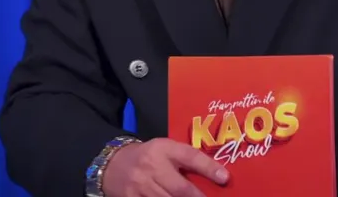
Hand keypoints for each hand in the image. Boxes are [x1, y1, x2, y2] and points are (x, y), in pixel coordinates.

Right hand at [101, 138, 229, 196]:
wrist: (112, 164)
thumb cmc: (148, 157)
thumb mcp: (166, 150)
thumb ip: (186, 159)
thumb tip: (217, 175)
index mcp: (164, 149)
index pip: (190, 157)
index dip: (209, 167)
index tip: (225, 178)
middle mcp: (152, 166)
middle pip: (180, 188)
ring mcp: (140, 186)